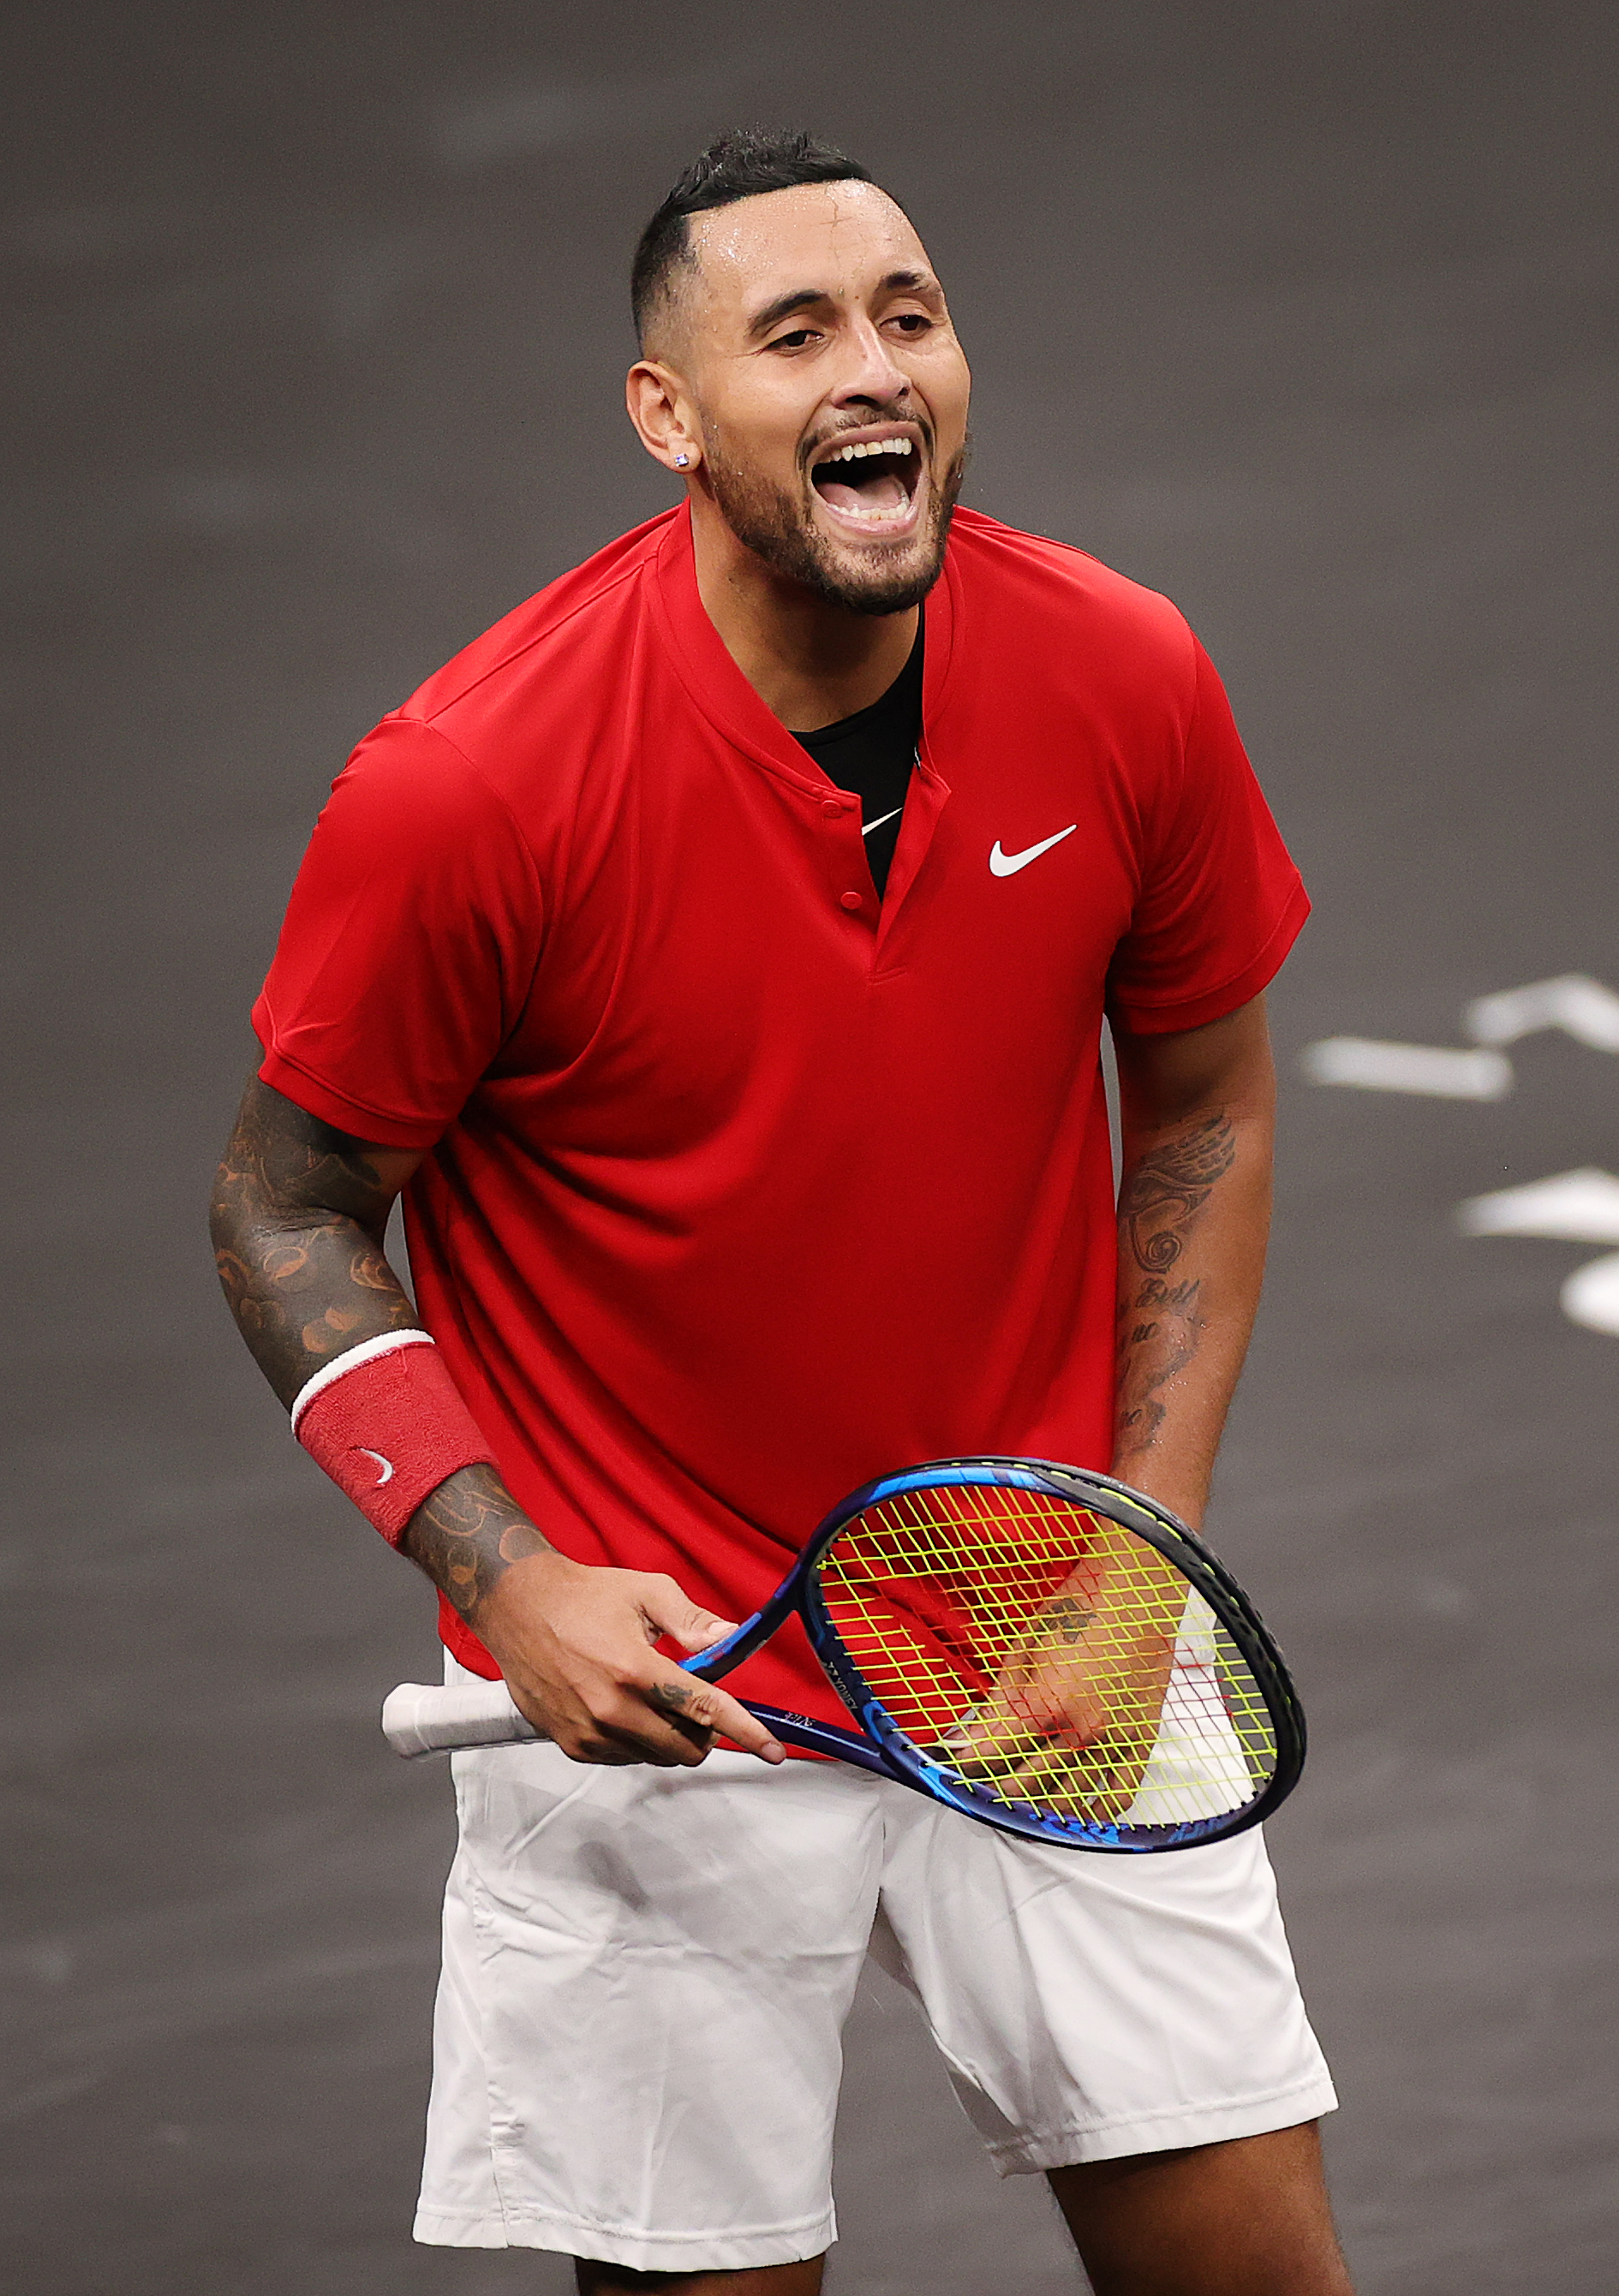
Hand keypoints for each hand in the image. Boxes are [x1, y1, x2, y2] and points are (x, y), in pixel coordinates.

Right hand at [469, 1548, 785, 1768]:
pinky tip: (625, 1708)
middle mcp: (612, 1708)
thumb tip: (729, 1640)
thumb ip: (692, 1620)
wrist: (518, 1609)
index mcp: (635, 1668)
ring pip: (657, 1756)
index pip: (703, 1708)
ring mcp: (590, 1732)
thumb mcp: (645, 1592)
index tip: (772, 1751)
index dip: (745, 1731)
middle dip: (703, 1733)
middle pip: (685, 1747)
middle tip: (695, 1704)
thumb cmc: (583, 1596)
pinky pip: (625, 1758)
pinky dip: (638, 1741)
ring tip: (652, 1698)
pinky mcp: (572, 1745)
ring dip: (669, 1737)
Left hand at [932, 1534, 1180, 1820]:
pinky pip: (1119, 1795)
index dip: (969, 1765)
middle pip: (1026, 1785)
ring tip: (1023, 1804)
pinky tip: (1074, 1813)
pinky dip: (1094, 1813)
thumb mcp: (1025, 1650)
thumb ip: (998, 1703)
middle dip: (998, 1788)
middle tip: (986, 1786)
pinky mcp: (1141, 1741)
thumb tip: (967, 1739)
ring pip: (1068, 1799)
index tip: (956, 1770)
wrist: (1137, 1591)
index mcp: (1044, 1706)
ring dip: (1040, 1807)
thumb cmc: (1077, 1609)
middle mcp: (1079, 1733)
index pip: (994, 1754)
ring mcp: (1113, 1741)